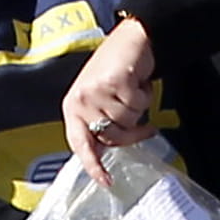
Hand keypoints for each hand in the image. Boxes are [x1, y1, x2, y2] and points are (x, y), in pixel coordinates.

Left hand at [59, 16, 157, 180]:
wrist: (132, 38)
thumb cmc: (117, 69)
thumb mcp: (100, 98)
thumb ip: (100, 123)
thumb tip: (106, 153)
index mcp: (73, 107)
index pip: (80, 144)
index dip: (93, 165)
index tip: (107, 181)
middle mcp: (80, 100)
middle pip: (113, 137)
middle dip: (133, 132)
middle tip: (146, 125)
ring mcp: (96, 91)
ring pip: (129, 121)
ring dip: (139, 107)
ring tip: (134, 90)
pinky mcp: (114, 82)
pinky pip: (139, 105)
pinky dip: (146, 95)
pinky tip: (139, 81)